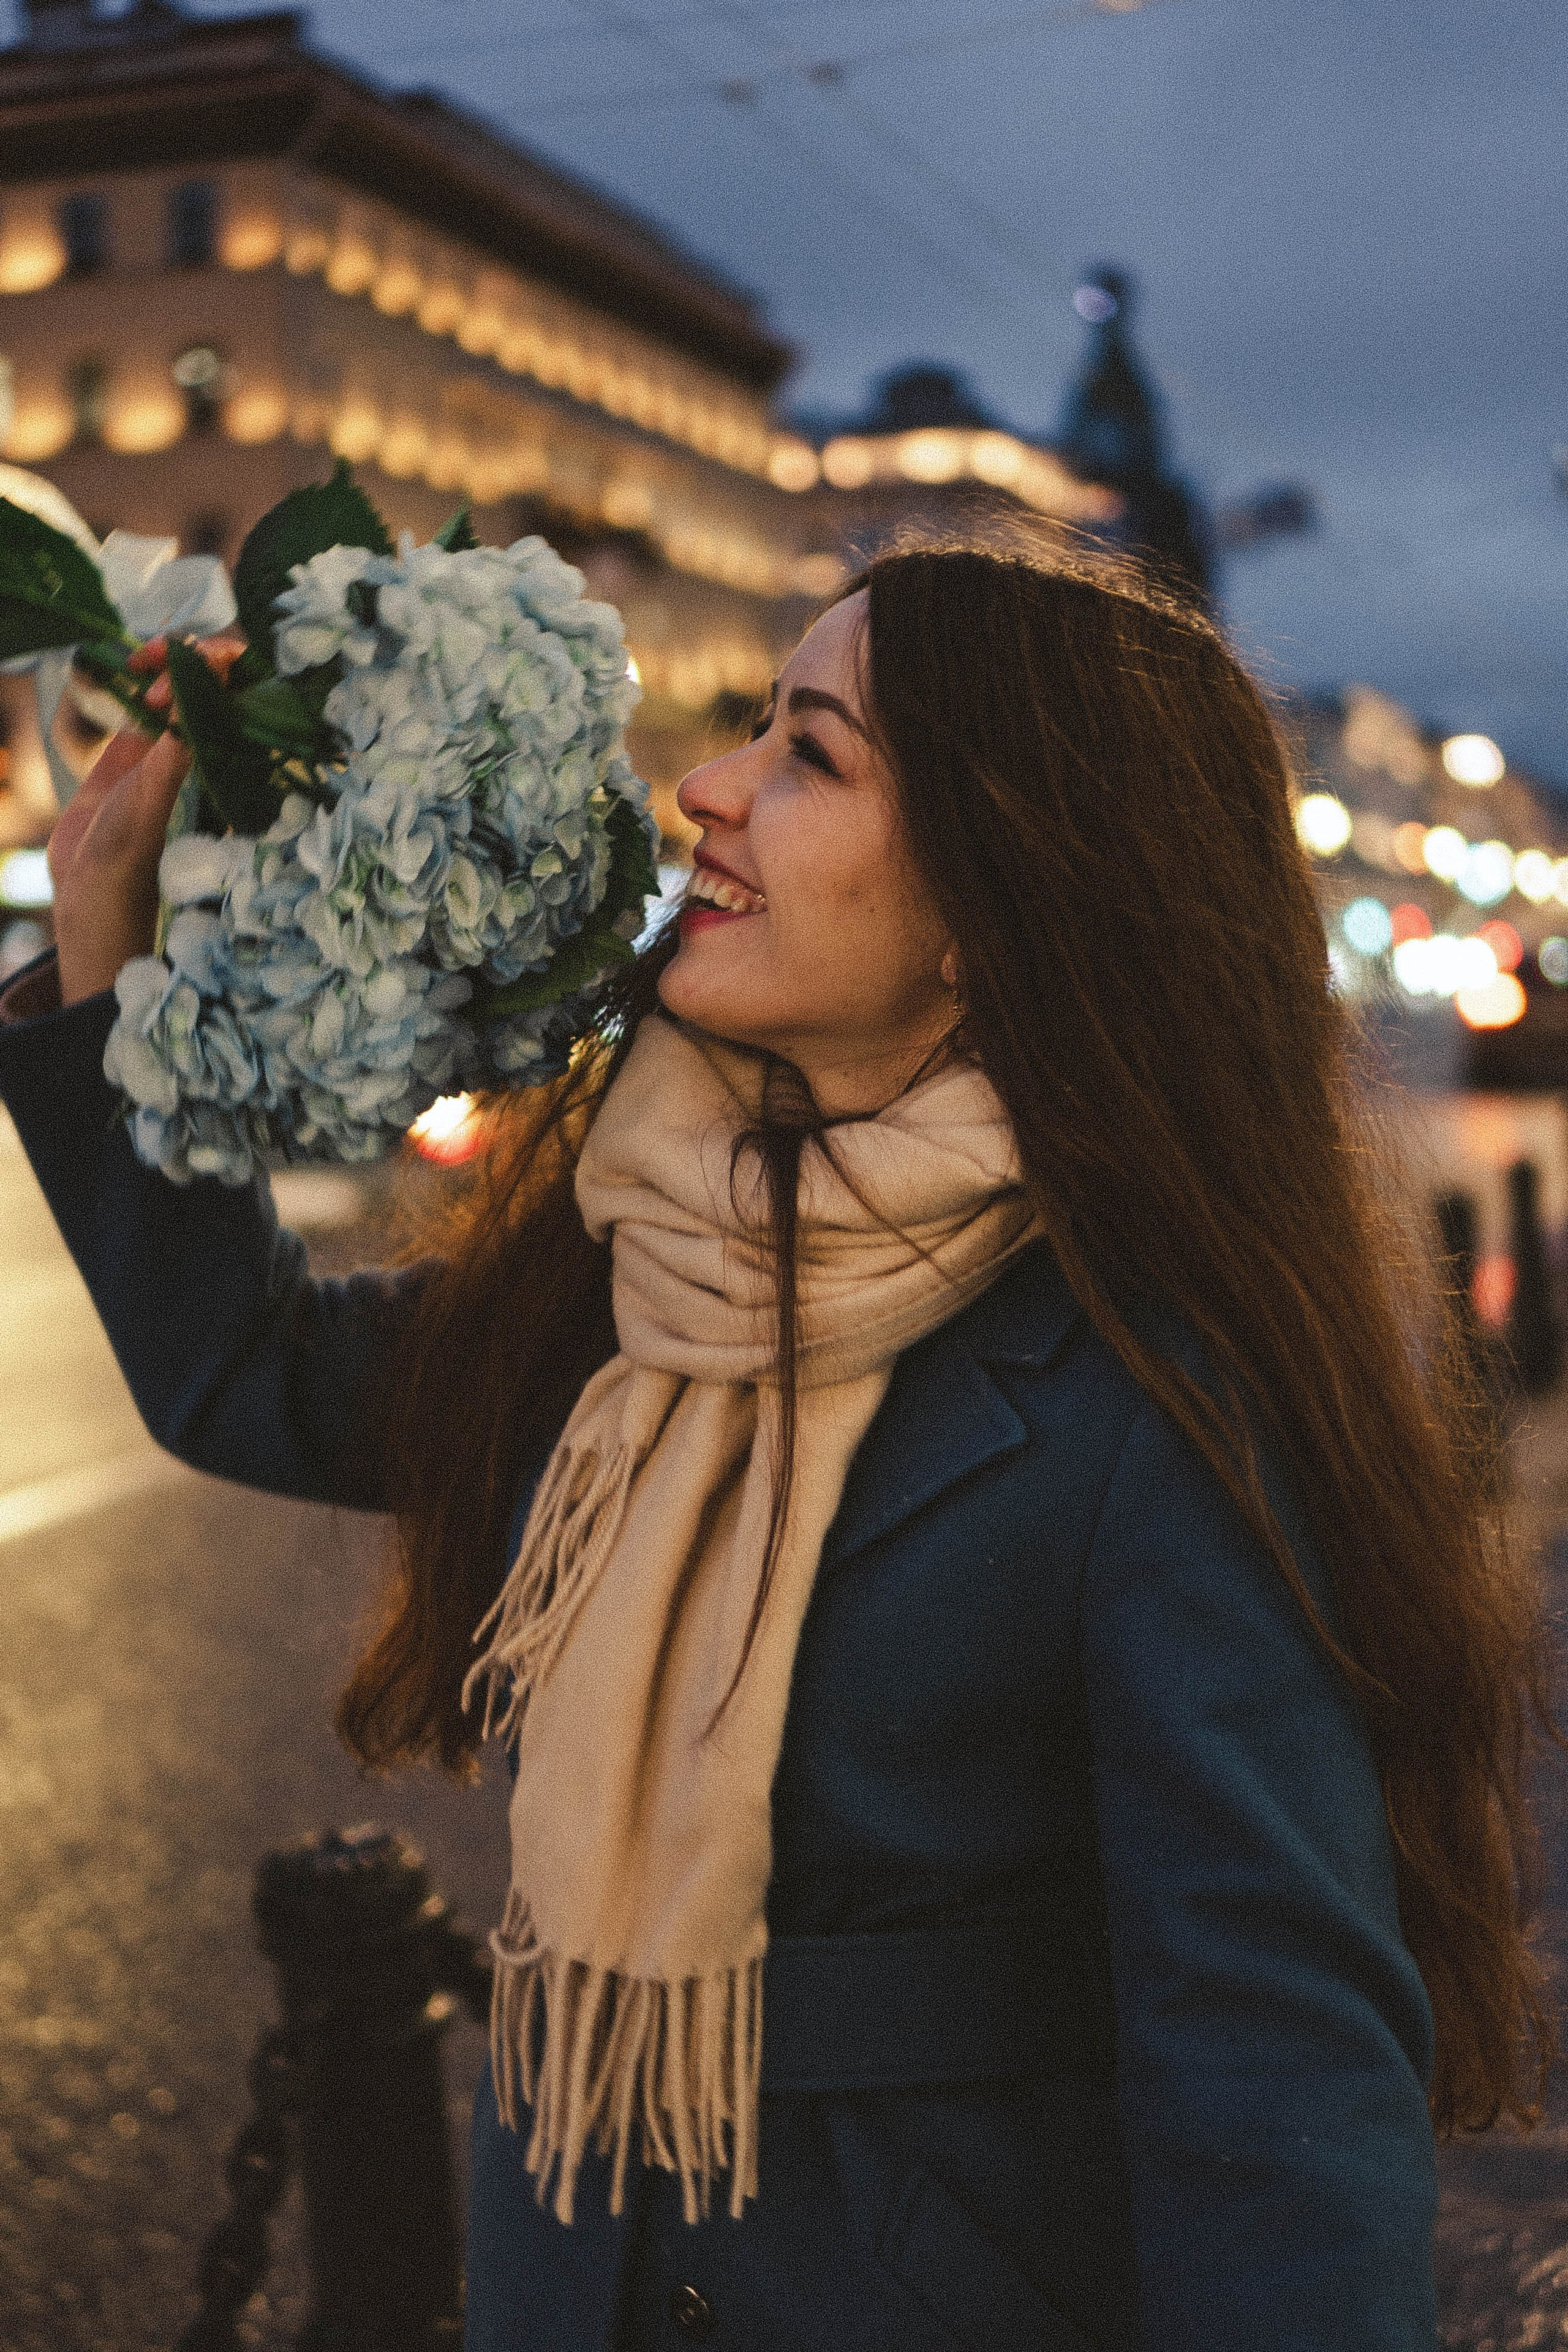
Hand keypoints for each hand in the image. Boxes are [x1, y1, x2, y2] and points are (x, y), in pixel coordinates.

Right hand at [48, 633, 244, 1005]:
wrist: (92, 887)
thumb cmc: (128, 854)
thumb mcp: (151, 798)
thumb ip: (173, 752)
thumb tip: (199, 700)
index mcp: (215, 756)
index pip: (235, 694)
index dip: (218, 663)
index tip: (187, 659)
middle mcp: (193, 747)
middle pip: (205, 681)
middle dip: (183, 654)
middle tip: (150, 658)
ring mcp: (162, 746)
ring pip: (173, 685)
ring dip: (160, 661)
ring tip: (136, 661)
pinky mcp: (131, 751)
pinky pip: (141, 701)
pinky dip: (136, 677)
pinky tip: (125, 667)